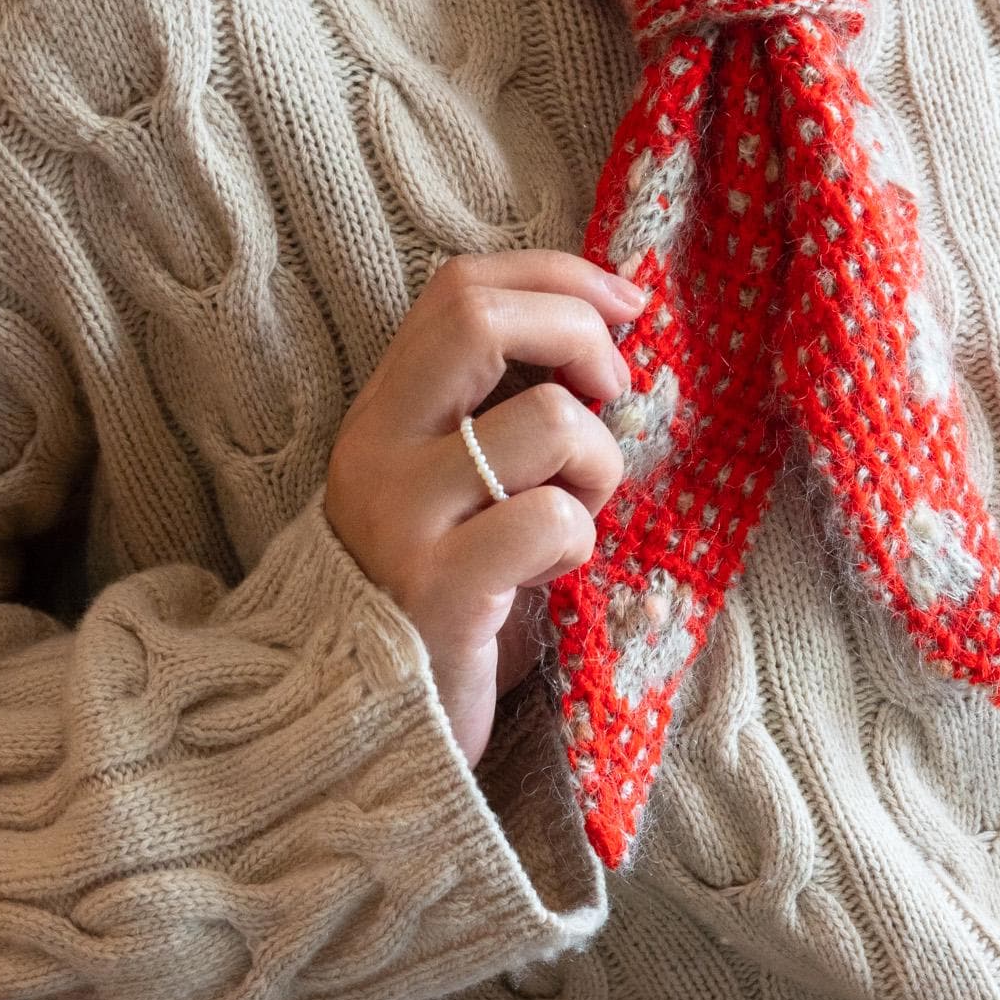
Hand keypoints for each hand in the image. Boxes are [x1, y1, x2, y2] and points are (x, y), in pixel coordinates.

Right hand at [323, 250, 643, 766]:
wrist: (373, 723)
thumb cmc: (448, 589)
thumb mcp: (463, 482)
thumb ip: (505, 407)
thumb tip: (607, 326)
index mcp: (386, 410)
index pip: (461, 287)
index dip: (556, 276)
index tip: (626, 305)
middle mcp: (378, 450)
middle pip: (482, 319)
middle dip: (580, 336)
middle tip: (611, 394)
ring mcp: (403, 518)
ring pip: (551, 422)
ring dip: (599, 463)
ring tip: (576, 512)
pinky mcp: (440, 589)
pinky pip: (554, 520)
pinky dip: (579, 540)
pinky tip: (549, 574)